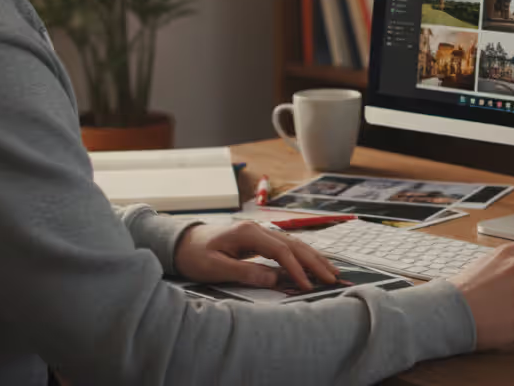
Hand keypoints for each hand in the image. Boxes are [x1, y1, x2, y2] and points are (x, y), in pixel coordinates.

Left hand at [173, 221, 337, 289]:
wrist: (181, 242)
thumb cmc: (195, 255)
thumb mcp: (216, 267)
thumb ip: (246, 273)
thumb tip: (274, 280)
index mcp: (248, 233)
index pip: (281, 250)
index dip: (296, 268)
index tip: (307, 285)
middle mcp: (258, 229)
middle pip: (294, 244)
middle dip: (314, 261)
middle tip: (332, 277)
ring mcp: (260, 232)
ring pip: (294, 243)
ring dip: (313, 257)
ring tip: (330, 271)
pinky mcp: (259, 239)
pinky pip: (286, 246)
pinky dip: (302, 256)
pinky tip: (313, 263)